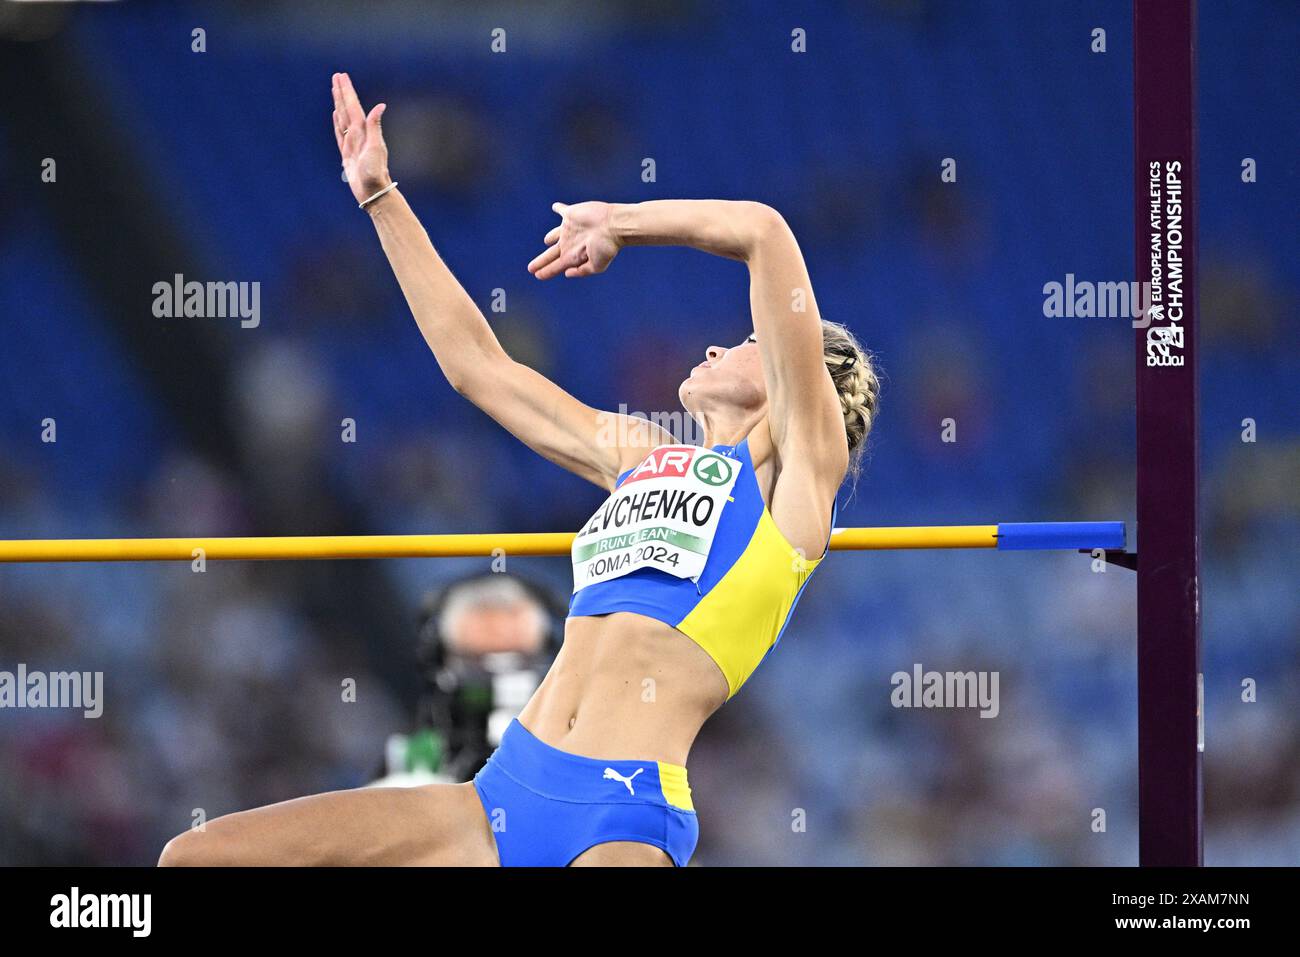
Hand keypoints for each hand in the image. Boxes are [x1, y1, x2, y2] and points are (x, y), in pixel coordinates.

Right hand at [331, 72, 390, 204]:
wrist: (373, 192)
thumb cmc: (375, 172)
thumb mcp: (376, 148)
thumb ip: (375, 126)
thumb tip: (381, 105)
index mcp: (363, 131)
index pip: (353, 106)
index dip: (346, 91)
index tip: (341, 76)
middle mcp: (358, 135)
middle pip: (347, 108)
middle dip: (341, 92)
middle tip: (337, 76)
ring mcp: (352, 143)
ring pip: (342, 118)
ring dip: (339, 103)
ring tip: (335, 91)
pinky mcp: (347, 153)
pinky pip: (339, 133)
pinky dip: (337, 122)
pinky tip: (336, 114)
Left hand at [527, 201, 620, 278]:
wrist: (613, 225)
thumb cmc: (607, 246)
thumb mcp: (596, 265)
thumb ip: (581, 271)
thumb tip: (566, 273)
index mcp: (574, 256)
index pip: (556, 266)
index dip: (546, 271)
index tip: (536, 276)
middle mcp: (570, 243)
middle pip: (551, 254)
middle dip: (541, 261)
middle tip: (531, 268)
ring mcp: (570, 229)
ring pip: (554, 235)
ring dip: (550, 237)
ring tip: (546, 241)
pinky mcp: (572, 215)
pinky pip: (562, 211)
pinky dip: (559, 209)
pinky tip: (555, 207)